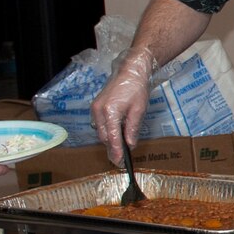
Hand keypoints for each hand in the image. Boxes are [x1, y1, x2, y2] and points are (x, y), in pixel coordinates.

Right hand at [91, 46, 156, 164]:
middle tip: (122, 159)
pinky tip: (116, 134)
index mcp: (110, 111)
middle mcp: (99, 111)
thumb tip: (129, 145)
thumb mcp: (139, 110)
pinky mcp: (95, 106)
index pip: (112, 138)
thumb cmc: (136, 88)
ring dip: (110, 140)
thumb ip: (132, 129)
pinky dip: (107, 131)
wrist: (130, 71)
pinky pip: (99, 124)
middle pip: (104, 137)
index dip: (116, 152)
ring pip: (101, 132)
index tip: (120, 162)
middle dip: (112, 148)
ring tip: (121, 148)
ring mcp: (95, 108)